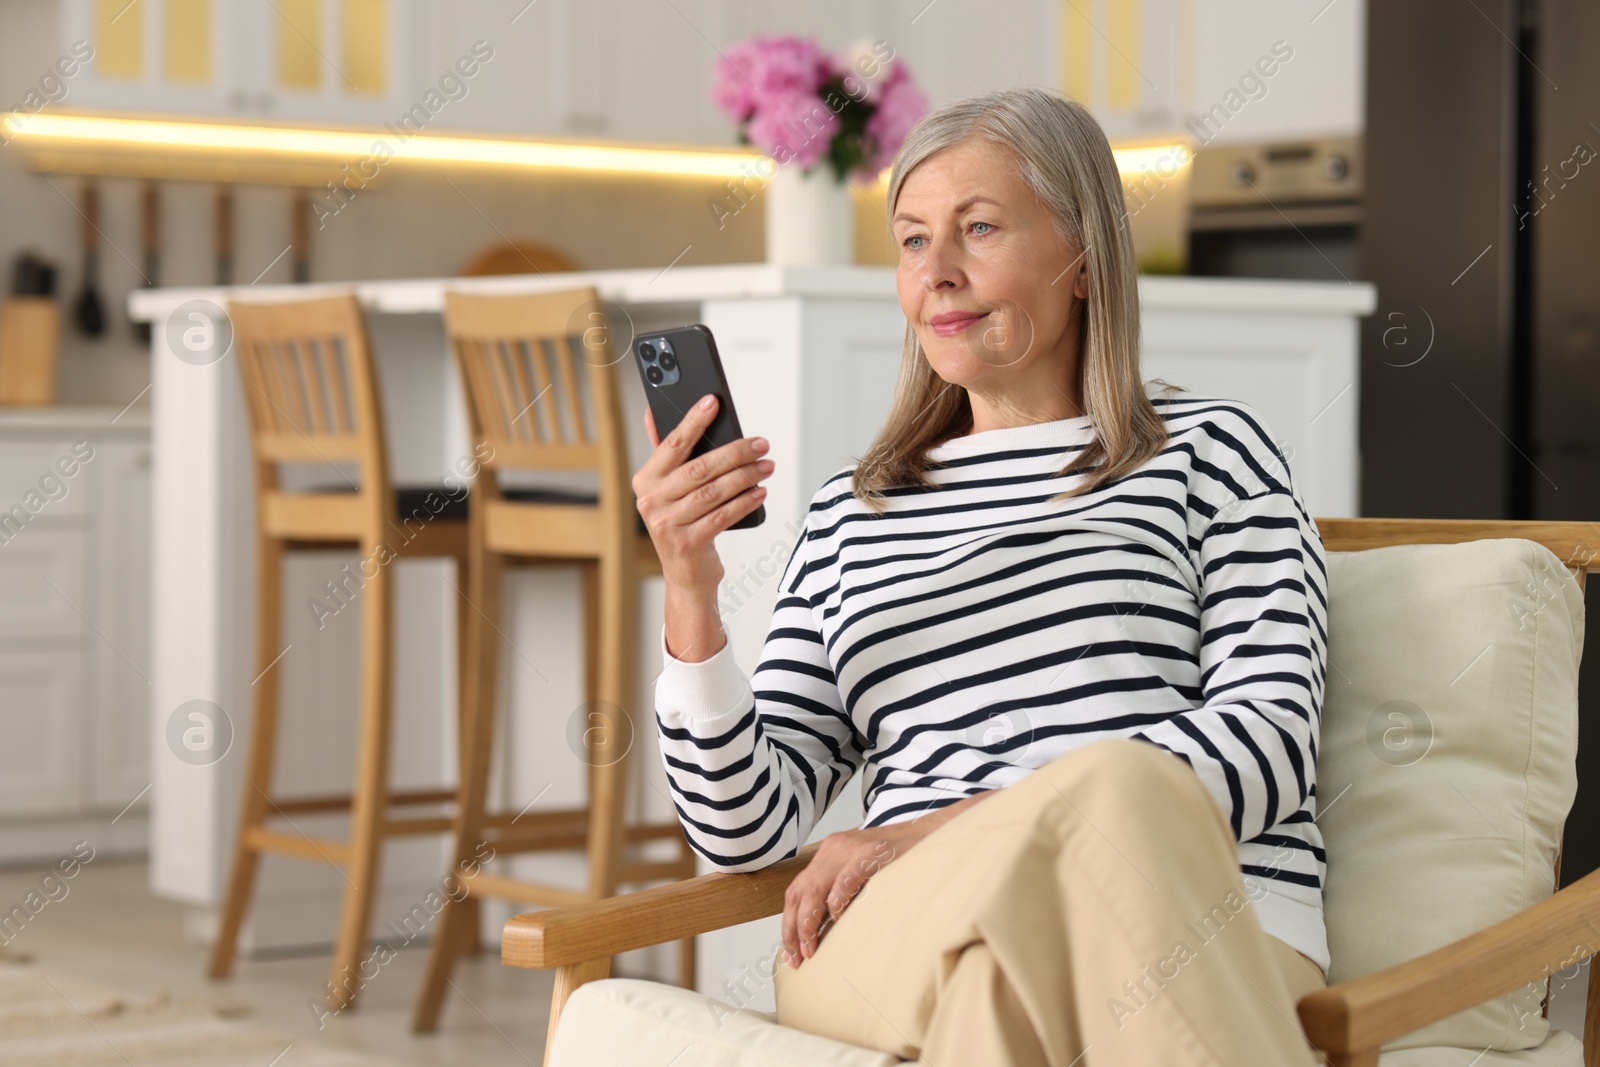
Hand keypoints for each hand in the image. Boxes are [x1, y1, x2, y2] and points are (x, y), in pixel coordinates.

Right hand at [634, 394, 772, 593]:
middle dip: (735, 453)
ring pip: (714, 492)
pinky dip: (745, 502)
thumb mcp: (668, 489)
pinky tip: (760, 492)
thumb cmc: (682, 522)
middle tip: (761, 443)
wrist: (686, 575)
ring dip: (745, 476)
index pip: (672, 445)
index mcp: (645, 481)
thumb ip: (664, 452)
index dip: (693, 421)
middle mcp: (650, 502)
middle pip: (699, 468)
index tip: (713, 401)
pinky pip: (723, 516)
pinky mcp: (688, 544)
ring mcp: (667, 525)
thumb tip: (654, 411)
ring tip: (767, 466)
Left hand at [780, 789, 997, 968]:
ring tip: (811, 948)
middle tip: (797, 959)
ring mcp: (851, 849)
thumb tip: (824, 929)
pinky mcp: (871, 853)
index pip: (796, 890)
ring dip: (809, 922)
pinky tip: (837, 919)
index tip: (791, 953)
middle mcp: (834, 849)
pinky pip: (846, 878)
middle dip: (794, 930)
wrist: (931, 833)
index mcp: (829, 853)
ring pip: (815, 888)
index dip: (789, 923)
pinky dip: (837, 900)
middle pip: (799, 892)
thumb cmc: (900, 859)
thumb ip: (842, 889)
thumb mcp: (863, 871)